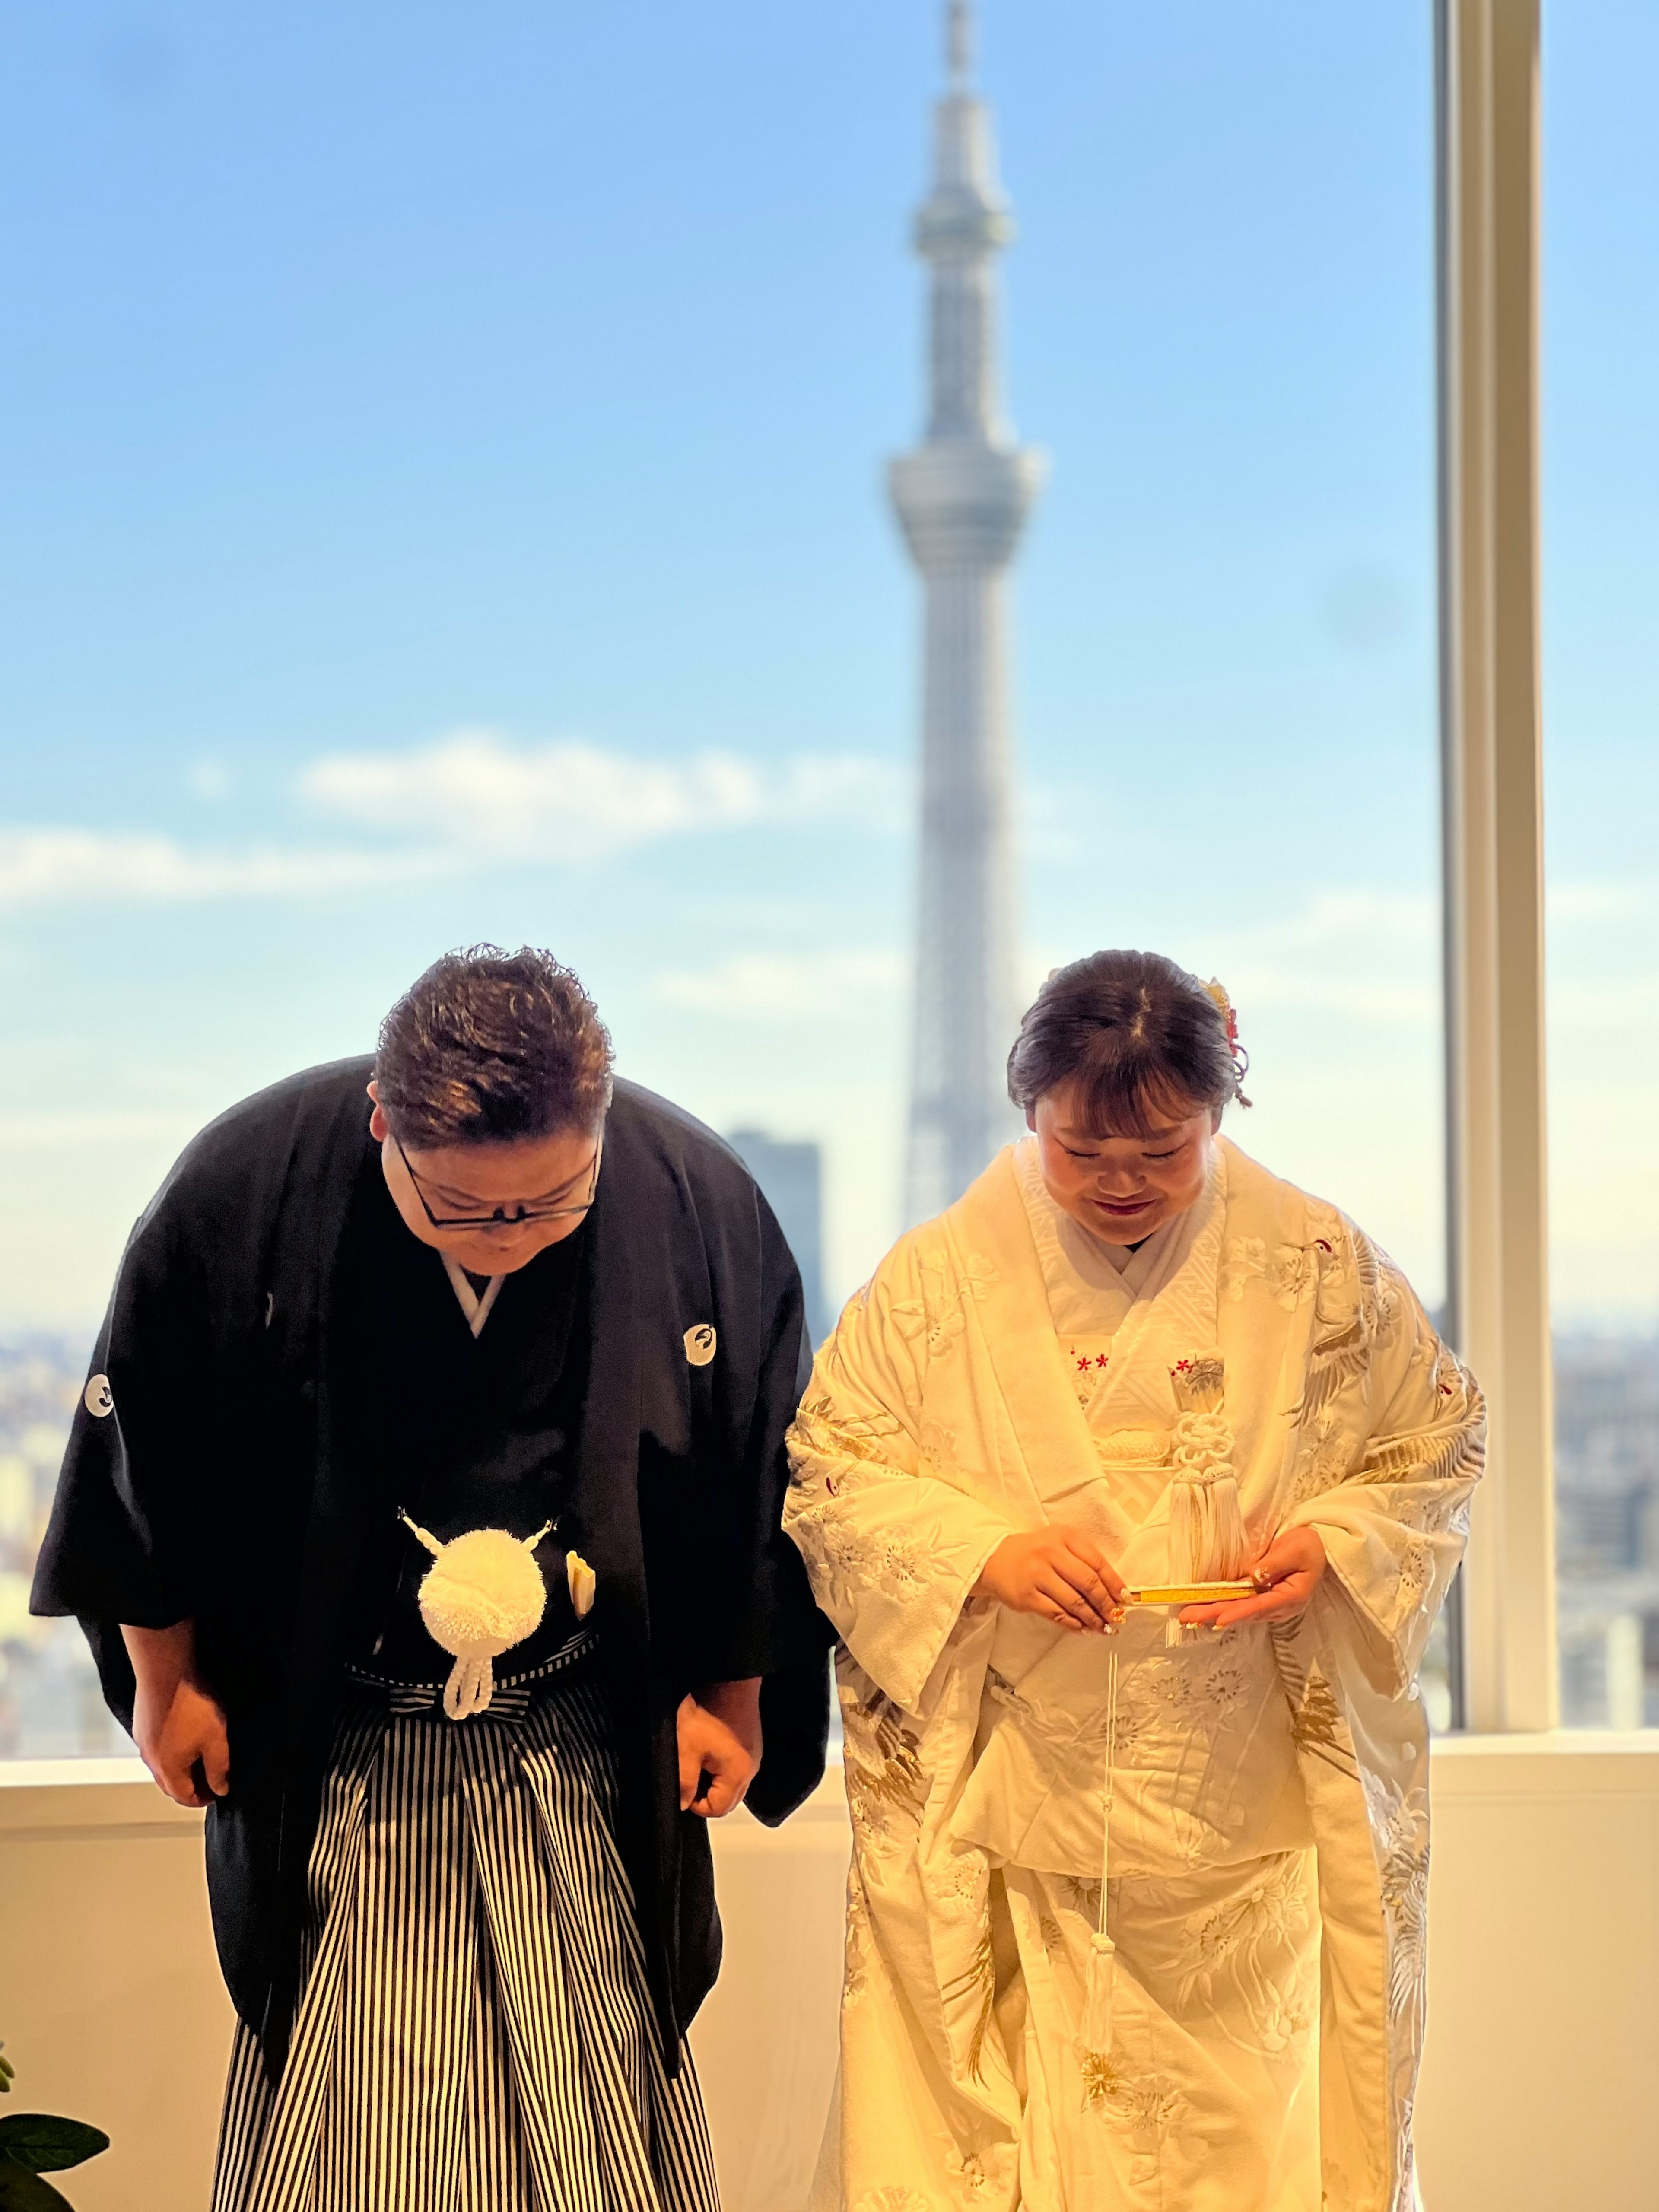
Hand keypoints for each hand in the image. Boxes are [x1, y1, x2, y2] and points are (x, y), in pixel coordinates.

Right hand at [122, 1620, 229, 1807]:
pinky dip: (171, 1750)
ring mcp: (143, 1741)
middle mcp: (151, 1760)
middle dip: (191, 1787)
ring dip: (181, 1768)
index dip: (204, 1798)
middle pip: (171, 1785)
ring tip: (200, 1758)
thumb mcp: (216, 1740)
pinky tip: (185, 1736)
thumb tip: (221, 1788)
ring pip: (162, 1765)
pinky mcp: (142, 1724)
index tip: (219, 1792)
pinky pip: (157, 1746)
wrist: (165, 1670)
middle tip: (211, 1779)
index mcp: (168, 1770)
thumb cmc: (191, 1704)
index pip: (185, 1798)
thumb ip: (219, 1768)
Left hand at [677, 1677, 762, 1817]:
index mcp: (738, 1775)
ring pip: (732, 1783)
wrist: (729, 1677)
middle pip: (728, 1800)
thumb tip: (683, 1805)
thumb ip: (684, 1783)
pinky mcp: (751, 1742)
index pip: (717, 1809)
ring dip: (713, 1779)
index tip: (684, 1785)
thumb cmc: (707, 1711)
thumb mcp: (686, 1750)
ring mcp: (754, 1754)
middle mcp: (752, 1769)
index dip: (695, 1804)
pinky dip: (721, 1765)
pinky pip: (737, 1766)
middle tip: (689, 1772)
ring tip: (698, 1757)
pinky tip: (709, 1747)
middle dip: (706, 1794)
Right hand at [973, 1526, 1123, 1634]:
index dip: (1115, 1583)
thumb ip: (1083, 1561)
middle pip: (1088, 1583)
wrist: (993, 1558)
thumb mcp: (1058, 1544)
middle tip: (1115, 1618)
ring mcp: (1037, 1574)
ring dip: (1092, 1618)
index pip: (1097, 1562)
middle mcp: (1050, 1553)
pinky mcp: (1027, 1596)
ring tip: (1102, 1627)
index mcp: (1064, 1536)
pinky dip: (1073, 1624)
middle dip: (1106, 1604)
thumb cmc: (1033, 1553)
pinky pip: (1057, 1614)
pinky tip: (1082, 1628)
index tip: (1126, 1599)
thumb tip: (1113, 1592)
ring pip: (1074, 1602)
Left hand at [1178, 1525, 1327, 1629]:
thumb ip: (1274, 1563)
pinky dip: (1224, 1608)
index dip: (1237, 1612)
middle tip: (1188, 1617)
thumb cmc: (1309, 1545)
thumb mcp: (1296, 1549)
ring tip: (1190, 1617)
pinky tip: (1207, 1610)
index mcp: (1292, 1597)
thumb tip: (1253, 1576)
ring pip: (1241, 1612)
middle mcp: (1280, 1607)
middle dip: (1215, 1614)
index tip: (1217, 1617)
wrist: (1320, 1545)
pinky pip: (1242, 1606)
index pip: (1260, 1605)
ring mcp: (1272, 1605)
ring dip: (1215, 1613)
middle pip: (1244, 1612)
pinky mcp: (1265, 1599)